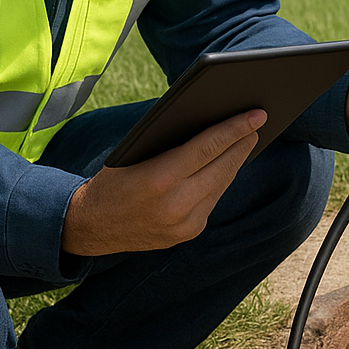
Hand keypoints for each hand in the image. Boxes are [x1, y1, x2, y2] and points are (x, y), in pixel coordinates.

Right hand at [61, 109, 261, 255]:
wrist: (91, 226)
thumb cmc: (112, 179)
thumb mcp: (134, 153)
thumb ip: (170, 142)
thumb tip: (209, 120)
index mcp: (160, 179)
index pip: (208, 147)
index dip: (235, 129)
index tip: (256, 115)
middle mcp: (176, 205)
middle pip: (222, 166)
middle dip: (242, 142)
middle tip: (257, 122)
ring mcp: (185, 223)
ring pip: (222, 184)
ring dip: (234, 160)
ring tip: (246, 139)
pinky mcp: (189, 233)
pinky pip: (212, 200)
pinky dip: (220, 180)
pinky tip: (227, 164)